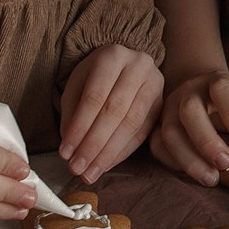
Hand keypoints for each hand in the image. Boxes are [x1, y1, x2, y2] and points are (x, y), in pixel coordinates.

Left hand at [59, 44, 164, 182]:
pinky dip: (123, 152)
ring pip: (132, 124)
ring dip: (109, 153)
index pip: (94, 97)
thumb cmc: (96, 77)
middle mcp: (139, 66)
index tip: (65, 153)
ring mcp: (155, 84)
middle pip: (115, 112)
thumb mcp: (78, 86)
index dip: (79, 128)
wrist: (125, 66)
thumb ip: (72, 115)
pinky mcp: (162, 103)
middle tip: (78, 169)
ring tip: (91, 172)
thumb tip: (71, 151)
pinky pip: (143, 132)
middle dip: (94, 145)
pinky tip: (107, 164)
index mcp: (112, 56)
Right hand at [148, 69, 228, 186]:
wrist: (200, 90)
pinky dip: (174, 163)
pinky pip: (158, 146)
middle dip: (206, 139)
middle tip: (226, 163)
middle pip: (190, 111)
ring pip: (170, 132)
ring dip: (189, 158)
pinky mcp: (159, 128)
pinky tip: (193, 174)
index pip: (222, 89)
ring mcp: (170, 111)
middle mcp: (190, 94)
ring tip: (211, 179)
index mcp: (219, 83)